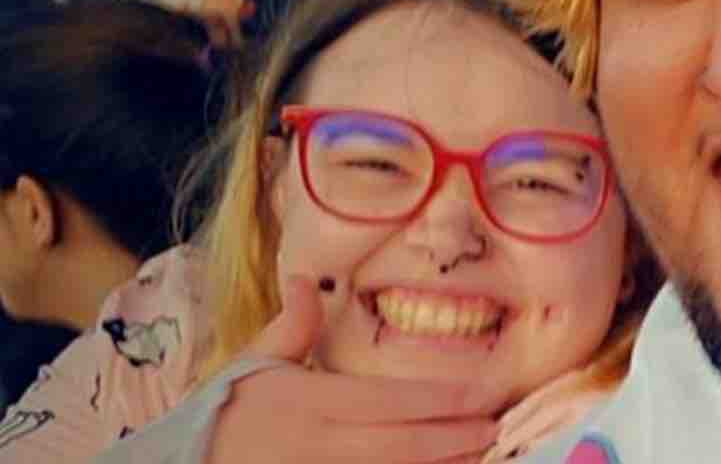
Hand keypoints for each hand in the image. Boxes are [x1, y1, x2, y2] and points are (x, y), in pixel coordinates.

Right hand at [205, 277, 498, 463]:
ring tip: (480, 455)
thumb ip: (291, 326)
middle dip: (452, 439)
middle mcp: (314, 445)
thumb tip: (306, 276)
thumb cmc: (224, 415)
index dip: (436, 401)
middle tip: (495, 428)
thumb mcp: (252, 365)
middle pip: (398, 446)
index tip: (479, 396)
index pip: (384, 401)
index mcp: (305, 402)